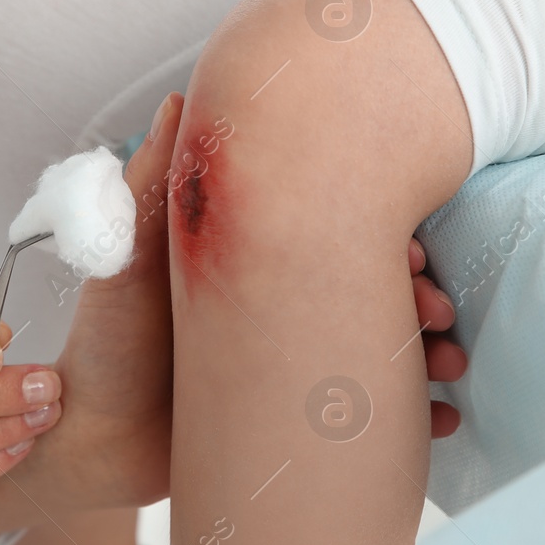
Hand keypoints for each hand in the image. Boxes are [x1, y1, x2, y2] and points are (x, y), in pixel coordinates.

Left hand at [0, 94, 473, 538]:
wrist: (91, 441)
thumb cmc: (106, 343)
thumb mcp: (123, 259)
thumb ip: (149, 187)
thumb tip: (181, 102)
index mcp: (253, 265)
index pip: (332, 237)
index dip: (381, 240)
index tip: (412, 253)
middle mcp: (279, 308)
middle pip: (371, 289)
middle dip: (418, 297)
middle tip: (439, 316)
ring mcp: (293, 363)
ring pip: (382, 348)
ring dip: (431, 353)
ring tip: (452, 367)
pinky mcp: (297, 417)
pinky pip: (369, 415)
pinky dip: (417, 416)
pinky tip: (445, 422)